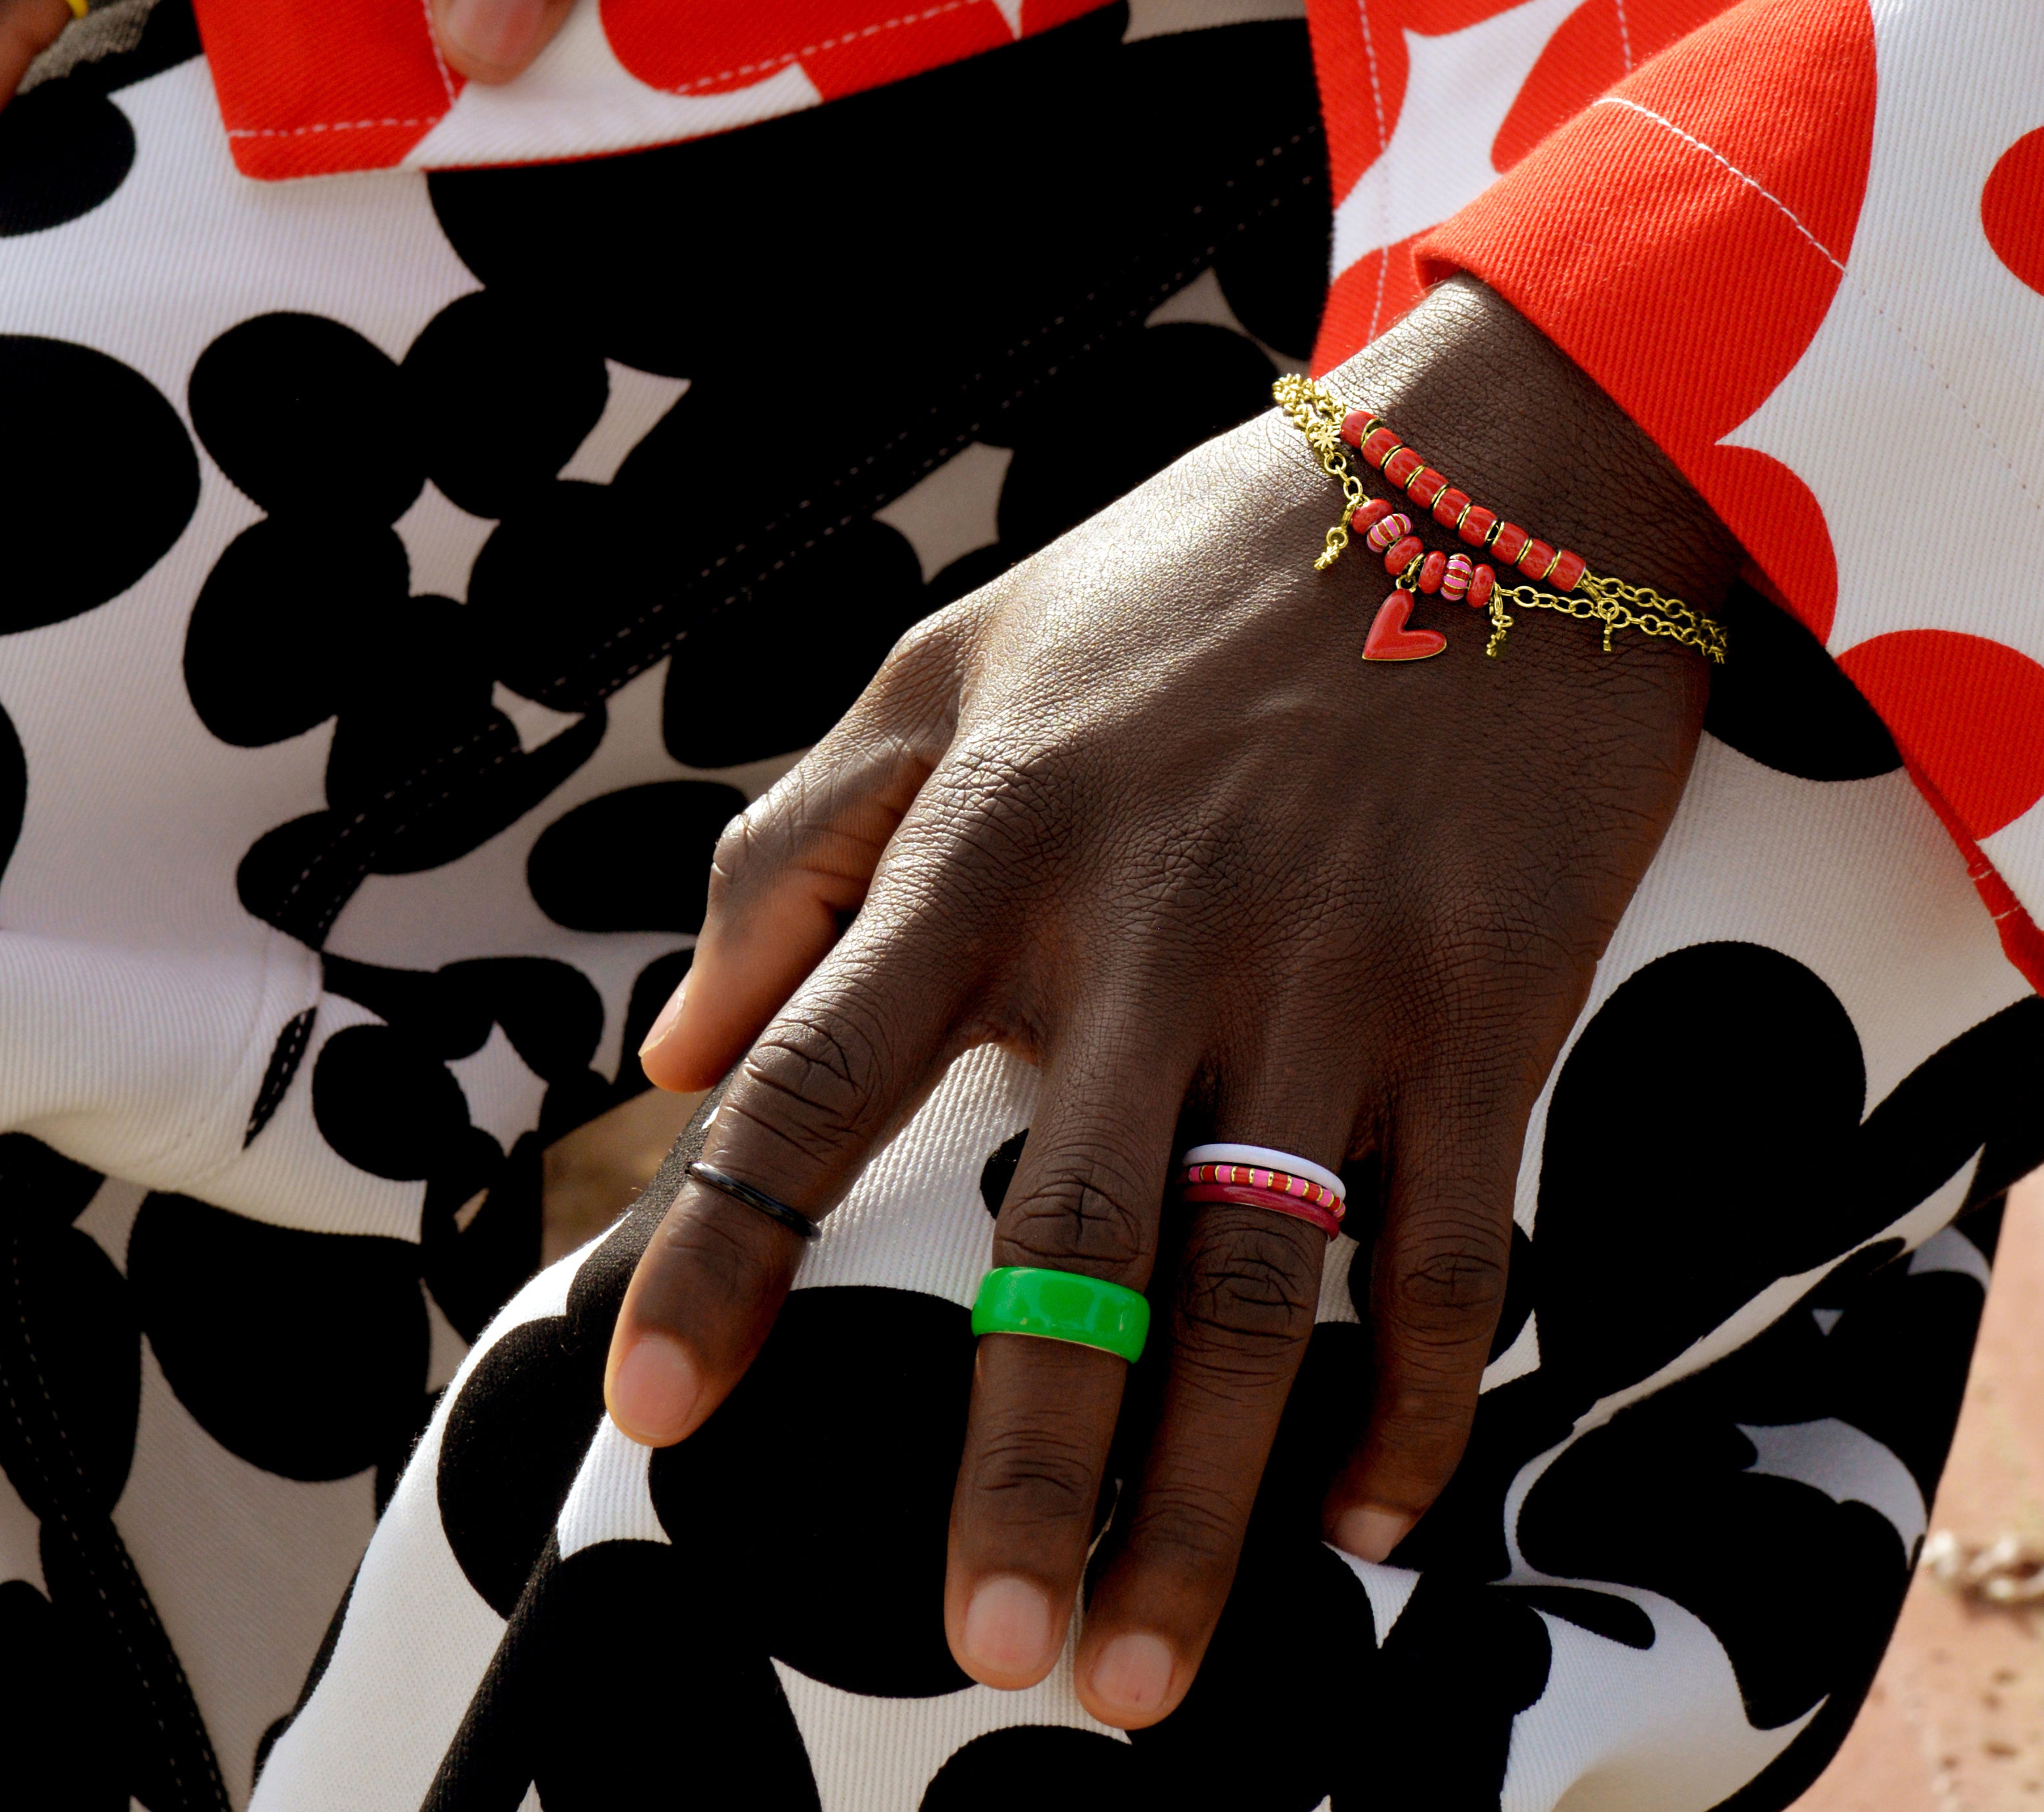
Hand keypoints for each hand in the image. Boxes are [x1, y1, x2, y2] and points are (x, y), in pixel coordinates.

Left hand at [604, 276, 1736, 1727]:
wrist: (1487, 484)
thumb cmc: (1192, 578)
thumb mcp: (954, 658)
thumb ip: (800, 839)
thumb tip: (675, 1040)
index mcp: (994, 841)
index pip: (817, 1085)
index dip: (725, 1261)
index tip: (657, 1414)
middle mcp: (1152, 931)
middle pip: (1062, 1247)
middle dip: (1013, 1463)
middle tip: (976, 1642)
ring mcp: (1335, 979)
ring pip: (1260, 1293)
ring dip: (1204, 1505)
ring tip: (1139, 1667)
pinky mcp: (1495, 1004)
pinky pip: (1454, 1250)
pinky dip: (1414, 1405)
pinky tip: (1369, 1512)